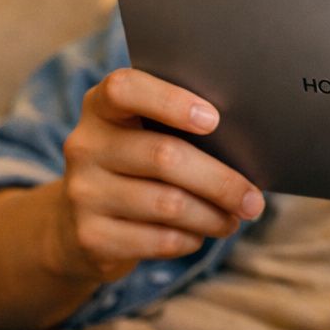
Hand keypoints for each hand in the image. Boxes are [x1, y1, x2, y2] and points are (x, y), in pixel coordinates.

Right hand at [53, 68, 264, 285]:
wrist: (76, 227)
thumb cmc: (133, 170)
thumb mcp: (140, 137)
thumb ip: (177, 129)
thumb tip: (245, 149)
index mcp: (100, 107)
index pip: (125, 89)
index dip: (171, 101)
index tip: (214, 120)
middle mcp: (85, 145)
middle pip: (164, 156)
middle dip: (220, 181)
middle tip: (254, 200)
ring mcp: (83, 193)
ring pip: (169, 204)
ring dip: (213, 216)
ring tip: (234, 219)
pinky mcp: (91, 237)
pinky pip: (159, 239)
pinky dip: (190, 239)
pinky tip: (198, 235)